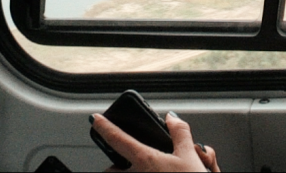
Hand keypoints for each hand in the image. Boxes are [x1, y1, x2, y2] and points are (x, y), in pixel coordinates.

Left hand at [92, 112, 220, 171]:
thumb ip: (180, 133)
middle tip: (123, 162)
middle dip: (114, 166)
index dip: (105, 126)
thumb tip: (173, 119)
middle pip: (111, 170)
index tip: (96, 119)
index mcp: (145, 160)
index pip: (117, 139)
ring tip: (147, 170)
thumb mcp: (189, 155)